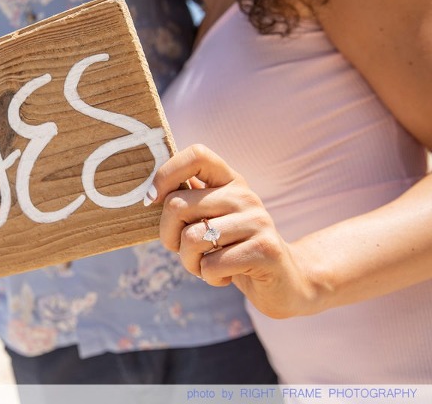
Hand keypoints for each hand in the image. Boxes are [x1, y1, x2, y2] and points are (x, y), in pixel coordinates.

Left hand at [148, 144, 318, 318]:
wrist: (285, 280)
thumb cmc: (233, 248)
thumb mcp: (211, 219)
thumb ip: (188, 201)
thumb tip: (150, 192)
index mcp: (229, 181)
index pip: (197, 155)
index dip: (166, 174)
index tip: (153, 200)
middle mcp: (244, 195)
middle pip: (178, 205)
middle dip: (168, 237)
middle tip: (184, 250)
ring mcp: (257, 221)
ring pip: (192, 239)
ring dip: (189, 262)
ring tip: (206, 265)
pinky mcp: (265, 250)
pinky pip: (211, 265)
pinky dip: (208, 276)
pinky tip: (225, 275)